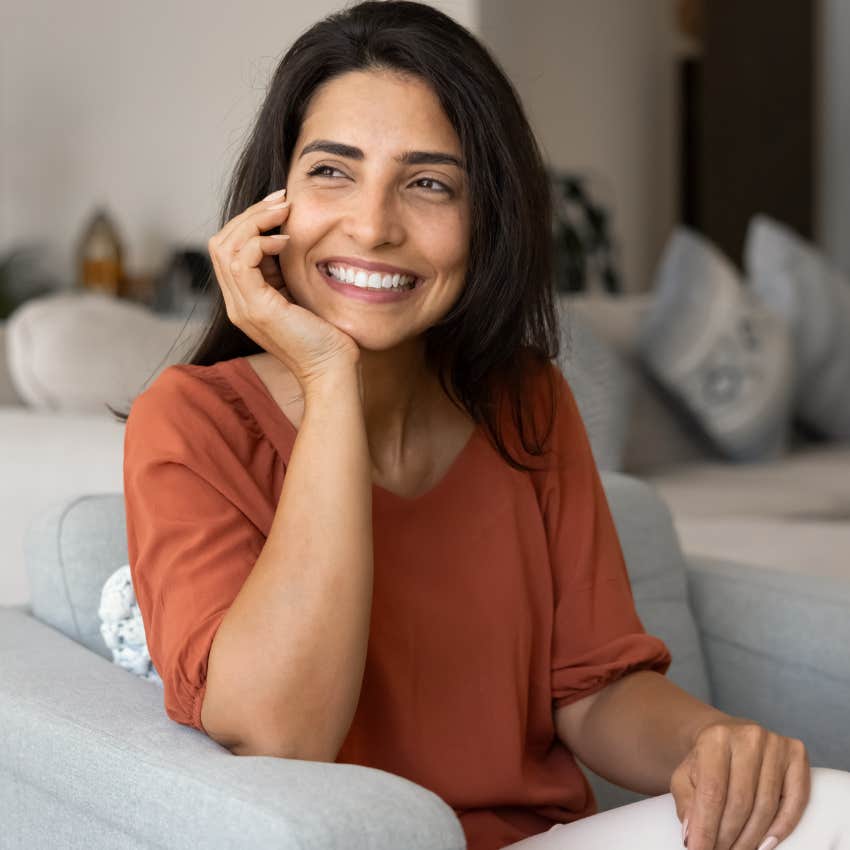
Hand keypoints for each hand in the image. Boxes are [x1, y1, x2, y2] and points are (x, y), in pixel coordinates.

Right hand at [207, 189, 360, 391]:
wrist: (333, 371)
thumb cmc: (328, 337)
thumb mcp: (302, 295)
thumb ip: (288, 272)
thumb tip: (290, 236)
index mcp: (247, 299)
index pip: (229, 248)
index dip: (251, 222)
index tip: (282, 207)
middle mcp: (237, 303)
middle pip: (220, 242)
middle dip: (250, 214)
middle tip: (282, 200)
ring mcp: (242, 307)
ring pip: (224, 246)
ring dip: (254, 221)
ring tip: (284, 211)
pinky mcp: (256, 309)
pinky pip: (241, 261)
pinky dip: (260, 242)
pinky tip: (286, 241)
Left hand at [671, 720, 810, 849]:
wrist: (728, 735)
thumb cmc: (706, 760)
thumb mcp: (685, 775)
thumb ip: (685, 802)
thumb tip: (691, 834)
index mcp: (715, 738)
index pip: (712, 792)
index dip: (706, 828)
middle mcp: (748, 738)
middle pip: (741, 802)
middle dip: (728, 837)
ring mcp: (776, 746)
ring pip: (766, 806)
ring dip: (751, 838)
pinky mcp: (797, 756)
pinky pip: (796, 801)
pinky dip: (782, 828)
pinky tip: (765, 844)